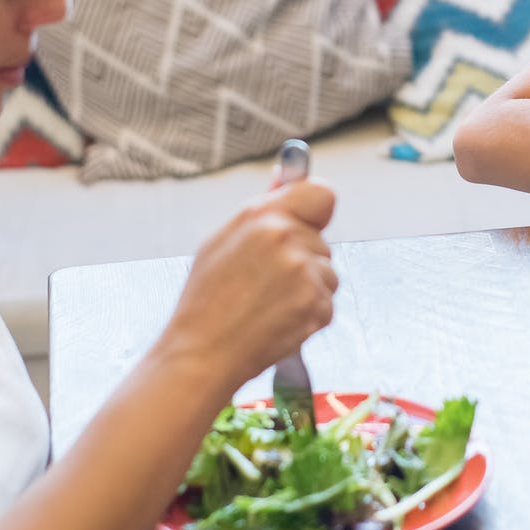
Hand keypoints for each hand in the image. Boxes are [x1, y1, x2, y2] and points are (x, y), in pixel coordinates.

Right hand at [159, 182, 338, 392]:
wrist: (202, 353)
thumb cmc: (206, 301)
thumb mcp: (221, 241)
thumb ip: (261, 209)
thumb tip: (284, 176)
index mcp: (262, 217)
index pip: (321, 194)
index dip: (317, 210)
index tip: (309, 222)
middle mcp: (287, 239)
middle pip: (322, 242)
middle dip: (304, 260)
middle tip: (266, 282)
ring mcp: (303, 273)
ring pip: (328, 274)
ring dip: (309, 289)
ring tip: (268, 304)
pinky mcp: (315, 305)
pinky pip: (327, 304)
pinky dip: (309, 315)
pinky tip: (278, 321)